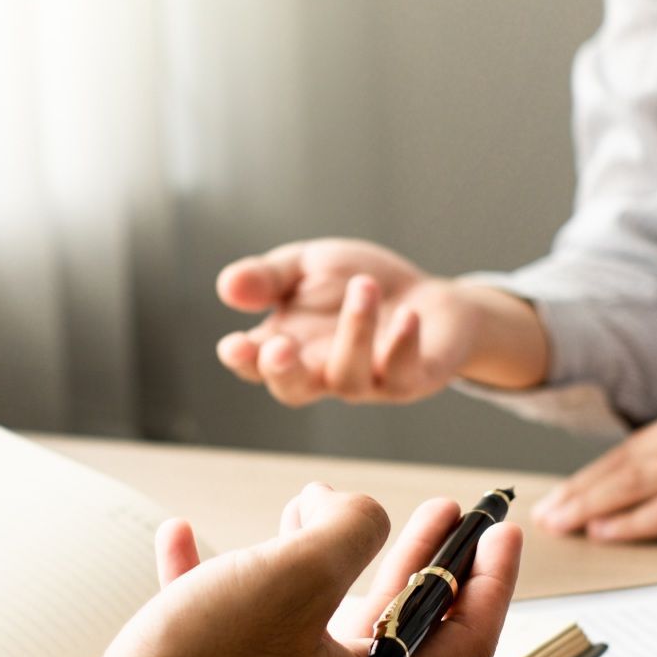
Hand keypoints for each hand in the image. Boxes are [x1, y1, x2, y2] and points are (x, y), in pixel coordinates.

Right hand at [19, 484, 523, 656]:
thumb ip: (346, 531)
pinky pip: (223, 633)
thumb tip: (359, 515)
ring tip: (307, 506)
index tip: (497, 533)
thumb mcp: (291, 576)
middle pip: (388, 629)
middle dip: (409, 560)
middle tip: (432, 515)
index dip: (487, 581)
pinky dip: (214, 582)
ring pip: (305, 625)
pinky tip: (185, 542)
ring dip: (309, 559)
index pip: (459, 642)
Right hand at [215, 238, 547, 405]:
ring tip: (365, 286)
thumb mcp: (308, 266)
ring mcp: (367, 382)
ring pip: (348, 377)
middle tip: (278, 348)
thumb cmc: (360, 285)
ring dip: (354, 331)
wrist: (430, 298)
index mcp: (290, 347)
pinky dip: (402, 344)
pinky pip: (401, 375)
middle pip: (292, 391)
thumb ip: (269, 277)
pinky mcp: (410, 381)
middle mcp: (322, 373)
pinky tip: (407, 315)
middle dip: (281, 373)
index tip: (234, 344)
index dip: (242, 360)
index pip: (254, 365)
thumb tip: (226, 287)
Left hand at [532, 395, 656, 540]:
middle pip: (628, 462)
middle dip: (582, 488)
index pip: (640, 444)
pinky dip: (630, 522)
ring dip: (592, 505)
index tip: (570, 488)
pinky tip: (606, 532)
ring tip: (563, 523)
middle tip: (549, 510)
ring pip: (638, 484)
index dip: (599, 469)